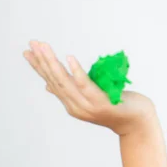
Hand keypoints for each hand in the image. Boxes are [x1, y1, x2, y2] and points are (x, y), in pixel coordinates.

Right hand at [23, 40, 155, 135]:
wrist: (138, 123)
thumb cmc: (117, 107)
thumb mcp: (91, 98)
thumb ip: (73, 91)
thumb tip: (49, 85)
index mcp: (72, 104)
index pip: (51, 82)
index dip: (39, 67)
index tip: (27, 51)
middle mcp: (76, 107)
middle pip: (55, 81)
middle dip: (42, 61)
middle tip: (32, 43)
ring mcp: (88, 106)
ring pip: (65, 82)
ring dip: (53, 63)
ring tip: (44, 47)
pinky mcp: (101, 103)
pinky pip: (85, 85)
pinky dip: (76, 71)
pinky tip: (68, 58)